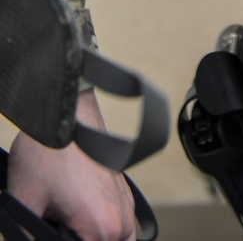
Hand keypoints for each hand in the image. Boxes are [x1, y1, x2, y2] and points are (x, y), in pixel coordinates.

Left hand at [7, 88, 136, 240]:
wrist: (67, 108)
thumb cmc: (50, 148)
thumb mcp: (24, 202)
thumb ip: (24, 235)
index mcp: (101, 226)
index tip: (50, 235)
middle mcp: (121, 216)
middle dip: (81, 240)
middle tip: (59, 230)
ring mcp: (125, 199)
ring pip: (119, 237)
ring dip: (95, 236)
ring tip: (67, 224)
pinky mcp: (122, 186)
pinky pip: (120, 220)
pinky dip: (103, 225)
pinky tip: (77, 213)